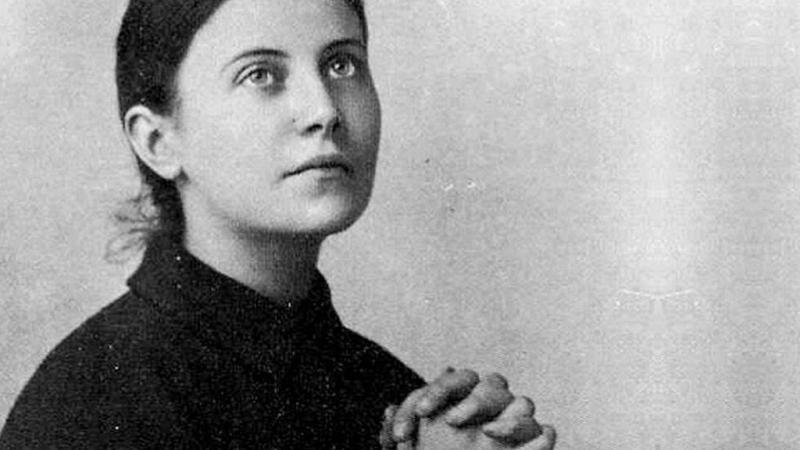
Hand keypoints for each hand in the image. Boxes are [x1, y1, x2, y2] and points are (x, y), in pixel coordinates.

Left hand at [379, 368, 552, 448]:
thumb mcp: (411, 448)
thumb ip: (397, 433)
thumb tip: (385, 413)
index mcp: (461, 395)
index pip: (452, 380)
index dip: (436, 392)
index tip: (418, 415)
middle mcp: (492, 401)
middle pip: (490, 385)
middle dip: (473, 401)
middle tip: (451, 421)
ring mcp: (515, 420)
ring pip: (521, 403)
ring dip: (507, 416)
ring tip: (489, 432)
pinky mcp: (534, 443)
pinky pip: (544, 432)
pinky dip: (539, 436)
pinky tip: (525, 441)